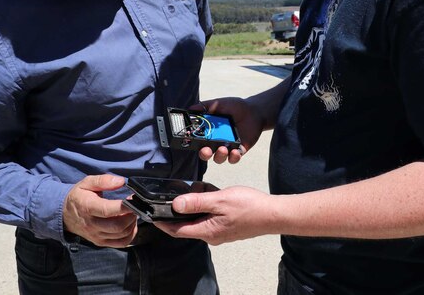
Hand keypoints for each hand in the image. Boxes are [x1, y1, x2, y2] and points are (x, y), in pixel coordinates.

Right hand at [62, 174, 137, 246]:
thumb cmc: (79, 196)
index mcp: (88, 207)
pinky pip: (121, 243)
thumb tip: (121, 181)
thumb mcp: (87, 182)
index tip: (133, 199)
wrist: (65, 214)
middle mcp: (91, 224)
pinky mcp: (100, 242)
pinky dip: (130, 235)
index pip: (107, 210)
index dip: (123, 206)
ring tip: (132, 213)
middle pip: (117, 226)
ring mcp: (96, 236)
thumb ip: (103, 180)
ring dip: (132, 224)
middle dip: (131, 215)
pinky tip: (130, 224)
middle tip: (134, 206)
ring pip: (121, 235)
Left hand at [154, 186, 274, 245]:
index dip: (162, 223)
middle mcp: (211, 234)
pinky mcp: (226, 225)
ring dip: (197, 203)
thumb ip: (196, 202)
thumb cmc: (250, 208)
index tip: (150, 214)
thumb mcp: (219, 200)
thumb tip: (175, 205)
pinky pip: (210, 215)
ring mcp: (219, 231)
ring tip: (201, 188)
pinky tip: (213, 192)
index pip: (176, 230)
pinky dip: (208, 203)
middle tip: (179, 191)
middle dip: (181, 208)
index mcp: (206, 231)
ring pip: (199, 217)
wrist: (274, 214)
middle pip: (186, 223)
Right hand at [195, 98, 264, 163]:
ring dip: (219, 156)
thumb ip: (206, 106)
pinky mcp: (239, 150)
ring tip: (223, 149)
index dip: (192, 142)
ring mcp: (228, 147)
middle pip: (206, 153)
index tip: (190, 140)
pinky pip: (234, 158)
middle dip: (204, 154)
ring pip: (219, 158)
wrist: (254, 110)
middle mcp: (216, 141)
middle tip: (206, 150)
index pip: (197, 140)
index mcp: (209, 132)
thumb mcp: (220, 103)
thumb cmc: (235, 107)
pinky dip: (234, 157)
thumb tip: (191, 108)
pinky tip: (235, 151)